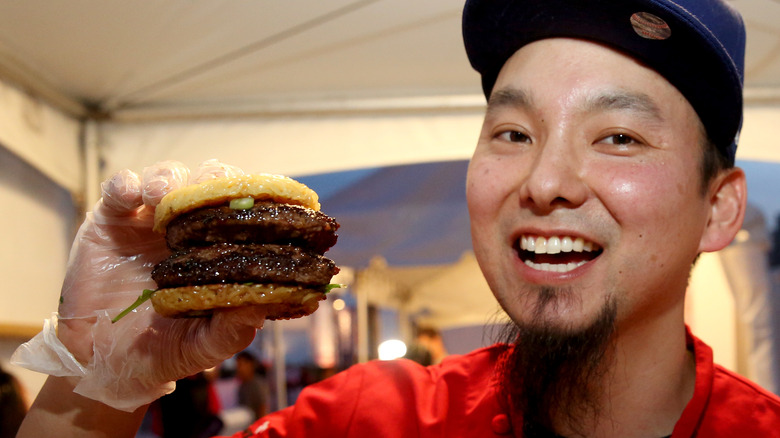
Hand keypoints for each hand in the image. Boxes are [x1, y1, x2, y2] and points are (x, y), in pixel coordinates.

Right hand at [54, 159, 265, 409]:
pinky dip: (127, 184)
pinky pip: (120, 187)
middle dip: (215, 179)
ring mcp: (151, 219)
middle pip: (210, 181)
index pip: (243, 209)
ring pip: (169, 176)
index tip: (261, 202)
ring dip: (170, 179)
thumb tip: (261, 310)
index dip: (255, 199)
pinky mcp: (112, 217)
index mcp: (219, 249)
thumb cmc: (162, 350)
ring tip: (164, 197)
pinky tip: (131, 197)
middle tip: (214, 187)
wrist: (101, 359)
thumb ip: (230, 331)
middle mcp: (190, 227)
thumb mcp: (200, 347)